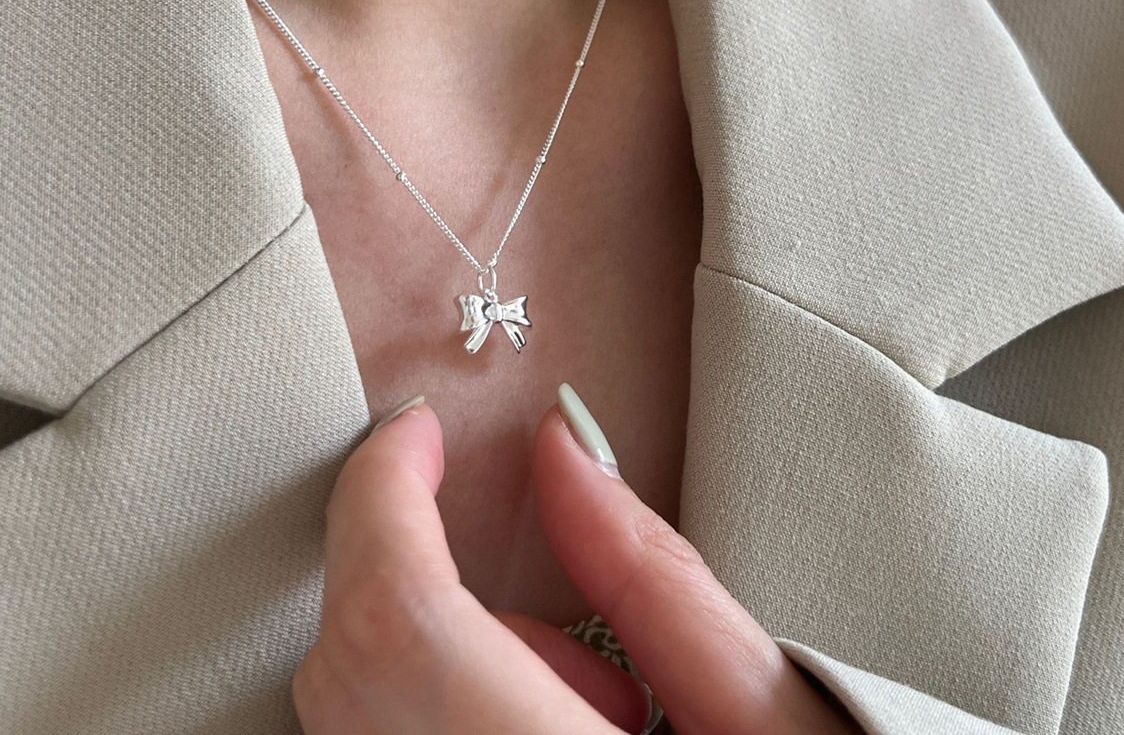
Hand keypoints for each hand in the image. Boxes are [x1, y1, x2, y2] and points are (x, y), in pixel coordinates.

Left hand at [292, 383, 862, 734]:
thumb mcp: (766, 717)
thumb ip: (650, 575)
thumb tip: (563, 454)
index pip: (397, 618)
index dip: (384, 499)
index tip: (414, 432)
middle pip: (352, 667)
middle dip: (426, 581)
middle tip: (557, 616)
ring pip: (352, 715)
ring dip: (447, 665)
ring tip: (591, 710)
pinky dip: (440, 713)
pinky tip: (548, 734)